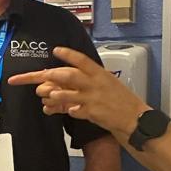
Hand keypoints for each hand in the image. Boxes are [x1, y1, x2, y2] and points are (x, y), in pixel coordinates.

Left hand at [9, 46, 142, 135]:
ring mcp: (93, 99)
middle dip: (49, 76)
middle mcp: (95, 84)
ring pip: (66, 94)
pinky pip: (72, 110)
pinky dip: (63, 110)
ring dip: (53, 94)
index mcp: (100, 74)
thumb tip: (66, 78)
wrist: (134, 119)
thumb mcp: (107, 83)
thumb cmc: (120, 100)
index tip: (55, 50)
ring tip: (45, 94)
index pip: (82, 60)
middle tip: (36, 78)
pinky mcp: (91, 113)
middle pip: (68, 76)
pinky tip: (56, 109)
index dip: (68, 54)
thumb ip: (88, 80)